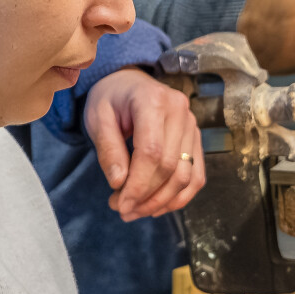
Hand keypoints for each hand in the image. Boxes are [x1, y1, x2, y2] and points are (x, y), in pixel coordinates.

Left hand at [84, 68, 205, 222]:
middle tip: (122, 210)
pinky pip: (196, 175)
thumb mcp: (98, 118)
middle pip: (170, 167)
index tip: (121, 205)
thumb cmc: (110, 99)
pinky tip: (157, 206)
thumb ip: (108, 150)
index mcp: (153, 101)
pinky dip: (179, 197)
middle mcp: (180, 111)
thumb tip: (120, 184)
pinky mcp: (196, 139)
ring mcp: (192, 125)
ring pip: (186, 176)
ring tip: (136, 211)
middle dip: (146, 196)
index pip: (151, 152)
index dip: (138, 185)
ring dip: (162, 201)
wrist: (127, 82)